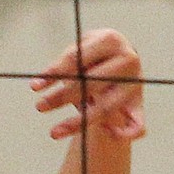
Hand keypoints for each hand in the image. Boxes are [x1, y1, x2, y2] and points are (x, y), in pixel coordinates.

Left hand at [31, 28, 145, 141]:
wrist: (121, 55)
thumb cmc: (92, 52)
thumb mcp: (79, 47)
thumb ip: (64, 62)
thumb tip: (41, 82)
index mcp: (110, 39)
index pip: (77, 59)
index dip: (54, 73)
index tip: (34, 86)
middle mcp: (128, 59)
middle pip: (90, 83)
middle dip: (61, 97)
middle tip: (40, 106)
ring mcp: (136, 83)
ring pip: (106, 108)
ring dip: (78, 122)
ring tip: (54, 132)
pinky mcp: (139, 104)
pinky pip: (137, 125)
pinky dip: (123, 133)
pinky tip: (104, 133)